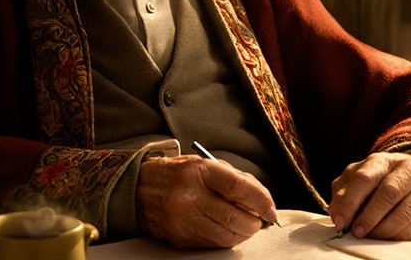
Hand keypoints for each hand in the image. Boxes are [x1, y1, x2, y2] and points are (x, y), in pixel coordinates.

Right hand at [136, 154, 278, 247]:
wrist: (139, 190)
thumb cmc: (179, 175)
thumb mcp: (204, 165)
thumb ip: (234, 179)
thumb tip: (262, 202)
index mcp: (197, 171)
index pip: (238, 187)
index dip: (261, 201)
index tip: (270, 210)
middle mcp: (188, 196)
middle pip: (234, 217)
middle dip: (254, 222)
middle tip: (258, 220)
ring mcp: (182, 220)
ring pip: (226, 237)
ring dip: (242, 234)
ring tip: (243, 225)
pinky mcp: (180, 238)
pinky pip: (213, 245)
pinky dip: (225, 239)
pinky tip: (224, 229)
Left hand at [328, 150, 410, 239]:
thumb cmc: (381, 179)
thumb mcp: (358, 178)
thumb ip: (344, 193)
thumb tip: (337, 214)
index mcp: (384, 160)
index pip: (365, 178)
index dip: (351, 203)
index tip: (340, 222)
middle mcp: (409, 169)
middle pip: (389, 193)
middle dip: (370, 217)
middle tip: (357, 232)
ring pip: (406, 211)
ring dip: (385, 229)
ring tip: (371, 237)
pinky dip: (399, 236)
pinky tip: (388, 238)